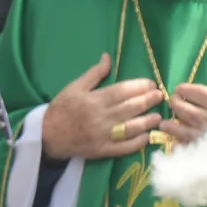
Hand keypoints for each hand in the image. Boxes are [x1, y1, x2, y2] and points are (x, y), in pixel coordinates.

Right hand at [41, 55, 163, 159]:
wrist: (47, 136)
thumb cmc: (62, 108)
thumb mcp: (74, 87)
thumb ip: (94, 73)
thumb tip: (108, 57)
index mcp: (93, 100)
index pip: (121, 91)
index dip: (138, 87)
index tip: (150, 83)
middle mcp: (100, 117)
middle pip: (129, 107)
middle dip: (147, 101)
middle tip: (160, 96)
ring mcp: (102, 135)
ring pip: (130, 128)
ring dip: (146, 122)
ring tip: (158, 117)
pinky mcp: (103, 150)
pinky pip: (124, 147)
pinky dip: (137, 143)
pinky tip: (146, 137)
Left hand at [163, 57, 206, 147]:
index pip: (190, 91)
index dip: (182, 89)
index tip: (181, 90)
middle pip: (179, 107)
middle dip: (175, 103)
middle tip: (175, 103)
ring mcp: (205, 136)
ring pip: (176, 128)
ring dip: (169, 125)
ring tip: (167, 124)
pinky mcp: (204, 152)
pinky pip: (183, 148)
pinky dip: (177, 145)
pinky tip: (176, 143)